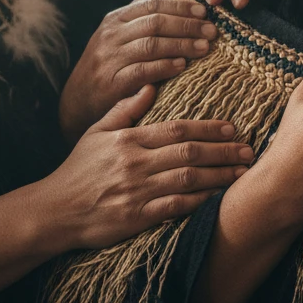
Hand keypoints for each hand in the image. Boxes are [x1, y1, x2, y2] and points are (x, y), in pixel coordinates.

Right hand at [42, 85, 254, 250]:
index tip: (232, 128)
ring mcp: (137, 191)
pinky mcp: (136, 217)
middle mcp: (136, 164)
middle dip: (223, 151)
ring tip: (242, 172)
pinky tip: (218, 198)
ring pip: (188, 180)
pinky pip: (175, 207)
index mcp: (129, 140)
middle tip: (249, 150)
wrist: (53, 211)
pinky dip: (199, 201)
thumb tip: (150, 85)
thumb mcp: (97, 132)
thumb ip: (126, 109)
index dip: (208, 128)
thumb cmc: (78, 170)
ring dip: (219, 175)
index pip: (177, 129)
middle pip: (189, 153)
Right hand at [59, 0, 217, 140]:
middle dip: (187, 25)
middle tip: (212, 30)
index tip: (205, 11)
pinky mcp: (112, 82)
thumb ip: (145, 9)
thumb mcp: (122, 31)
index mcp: (116, 18)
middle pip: (155, 22)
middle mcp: (111, 35)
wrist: (78, 100)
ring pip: (151, 44)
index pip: (153, 4)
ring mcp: (110, 58)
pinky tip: (182, 65)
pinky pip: (142, 70)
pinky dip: (164, 66)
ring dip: (182, 45)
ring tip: (205, 47)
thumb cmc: (109, 62)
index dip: (181, 7)